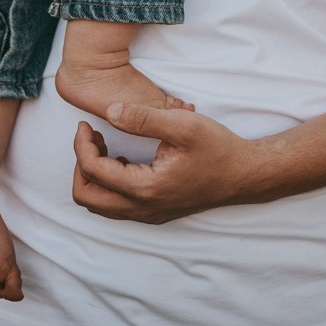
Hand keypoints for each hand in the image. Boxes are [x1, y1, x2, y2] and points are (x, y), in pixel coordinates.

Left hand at [72, 102, 252, 223]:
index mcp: (145, 188)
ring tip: (106, 143)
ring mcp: (149, 214)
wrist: (244, 174)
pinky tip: (123, 156)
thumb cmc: (217, 148)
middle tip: (92, 136)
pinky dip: (108, 182)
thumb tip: (109, 112)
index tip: (87, 123)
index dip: (81, 145)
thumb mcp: (181, 124)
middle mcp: (143, 208)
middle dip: (81, 164)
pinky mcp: (155, 211)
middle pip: (87, 198)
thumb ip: (142, 117)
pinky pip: (116, 204)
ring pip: (100, 204)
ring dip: (94, 174)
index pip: (93, 171)